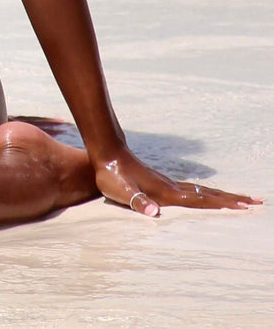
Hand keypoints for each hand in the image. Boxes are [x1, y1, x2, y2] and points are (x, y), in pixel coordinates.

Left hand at [94, 147, 260, 216]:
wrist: (106, 152)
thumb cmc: (112, 176)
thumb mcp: (121, 192)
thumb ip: (137, 201)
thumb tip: (153, 212)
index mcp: (166, 193)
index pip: (201, 200)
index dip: (222, 204)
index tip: (244, 206)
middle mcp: (171, 187)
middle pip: (208, 194)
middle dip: (232, 199)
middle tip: (256, 201)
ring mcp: (167, 183)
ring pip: (201, 190)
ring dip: (222, 195)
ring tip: (240, 198)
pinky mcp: (161, 182)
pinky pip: (190, 189)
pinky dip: (205, 193)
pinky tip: (206, 195)